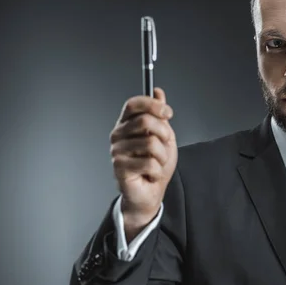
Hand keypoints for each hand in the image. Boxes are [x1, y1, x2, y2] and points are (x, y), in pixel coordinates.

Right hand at [109, 87, 176, 234]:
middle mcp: (118, 135)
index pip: (133, 104)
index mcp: (126, 124)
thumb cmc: (155, 165)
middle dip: (164, 134)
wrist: (150, 192)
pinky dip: (157, 170)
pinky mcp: (120, 167)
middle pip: (145, 121)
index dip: (152, 104)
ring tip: (156, 163)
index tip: (168, 113)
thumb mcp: (164, 136)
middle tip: (165, 145)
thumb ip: (160, 115)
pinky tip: (151, 174)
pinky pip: (149, 163)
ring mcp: (117, 151)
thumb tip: (158, 92)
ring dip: (162, 156)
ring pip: (150, 143)